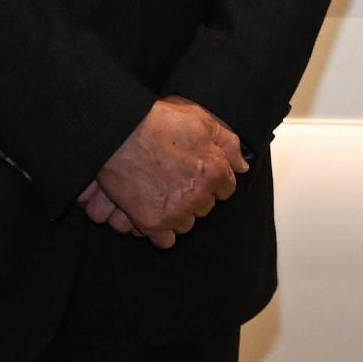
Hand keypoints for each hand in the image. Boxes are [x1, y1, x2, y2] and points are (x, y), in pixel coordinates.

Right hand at [87, 97, 245, 248]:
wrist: (119, 133)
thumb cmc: (158, 122)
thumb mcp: (200, 120)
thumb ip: (227, 143)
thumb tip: (242, 165)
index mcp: (215, 171)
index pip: (226, 189)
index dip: (211, 181)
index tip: (197, 175)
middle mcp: (200, 195)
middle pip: (205, 207)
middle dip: (193, 196)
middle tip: (174, 181)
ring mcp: (176, 212)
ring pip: (186, 224)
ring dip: (177, 214)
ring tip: (161, 195)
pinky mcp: (153, 223)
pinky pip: (165, 241)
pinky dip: (160, 232)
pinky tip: (153, 216)